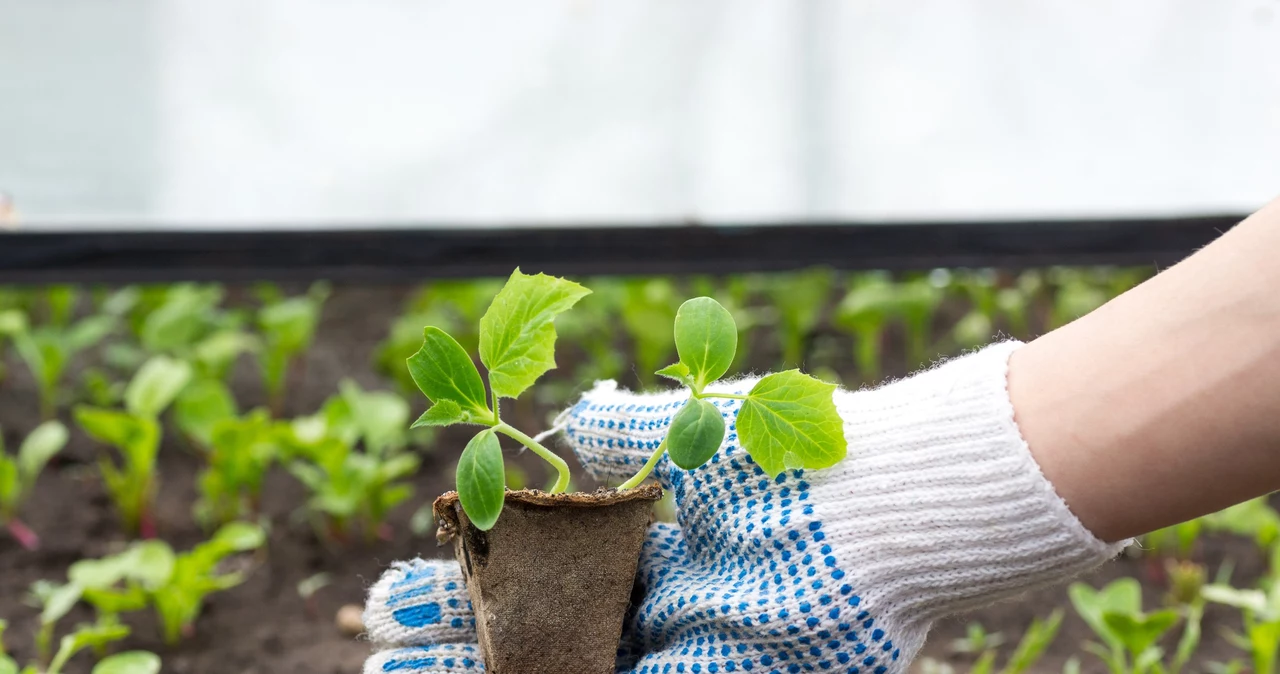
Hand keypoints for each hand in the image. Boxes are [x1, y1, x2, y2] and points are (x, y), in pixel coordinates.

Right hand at [363, 343, 1121, 672]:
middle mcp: (647, 603)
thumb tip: (564, 414)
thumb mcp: (699, 429)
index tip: (395, 589)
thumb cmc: (792, 455)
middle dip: (455, 640)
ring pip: (561, 671)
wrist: (885, 509)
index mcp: (639, 543)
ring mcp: (677, 649)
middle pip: (531, 630)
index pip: (527, 572)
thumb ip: (627, 427)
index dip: (462, 583)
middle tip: (379, 650)